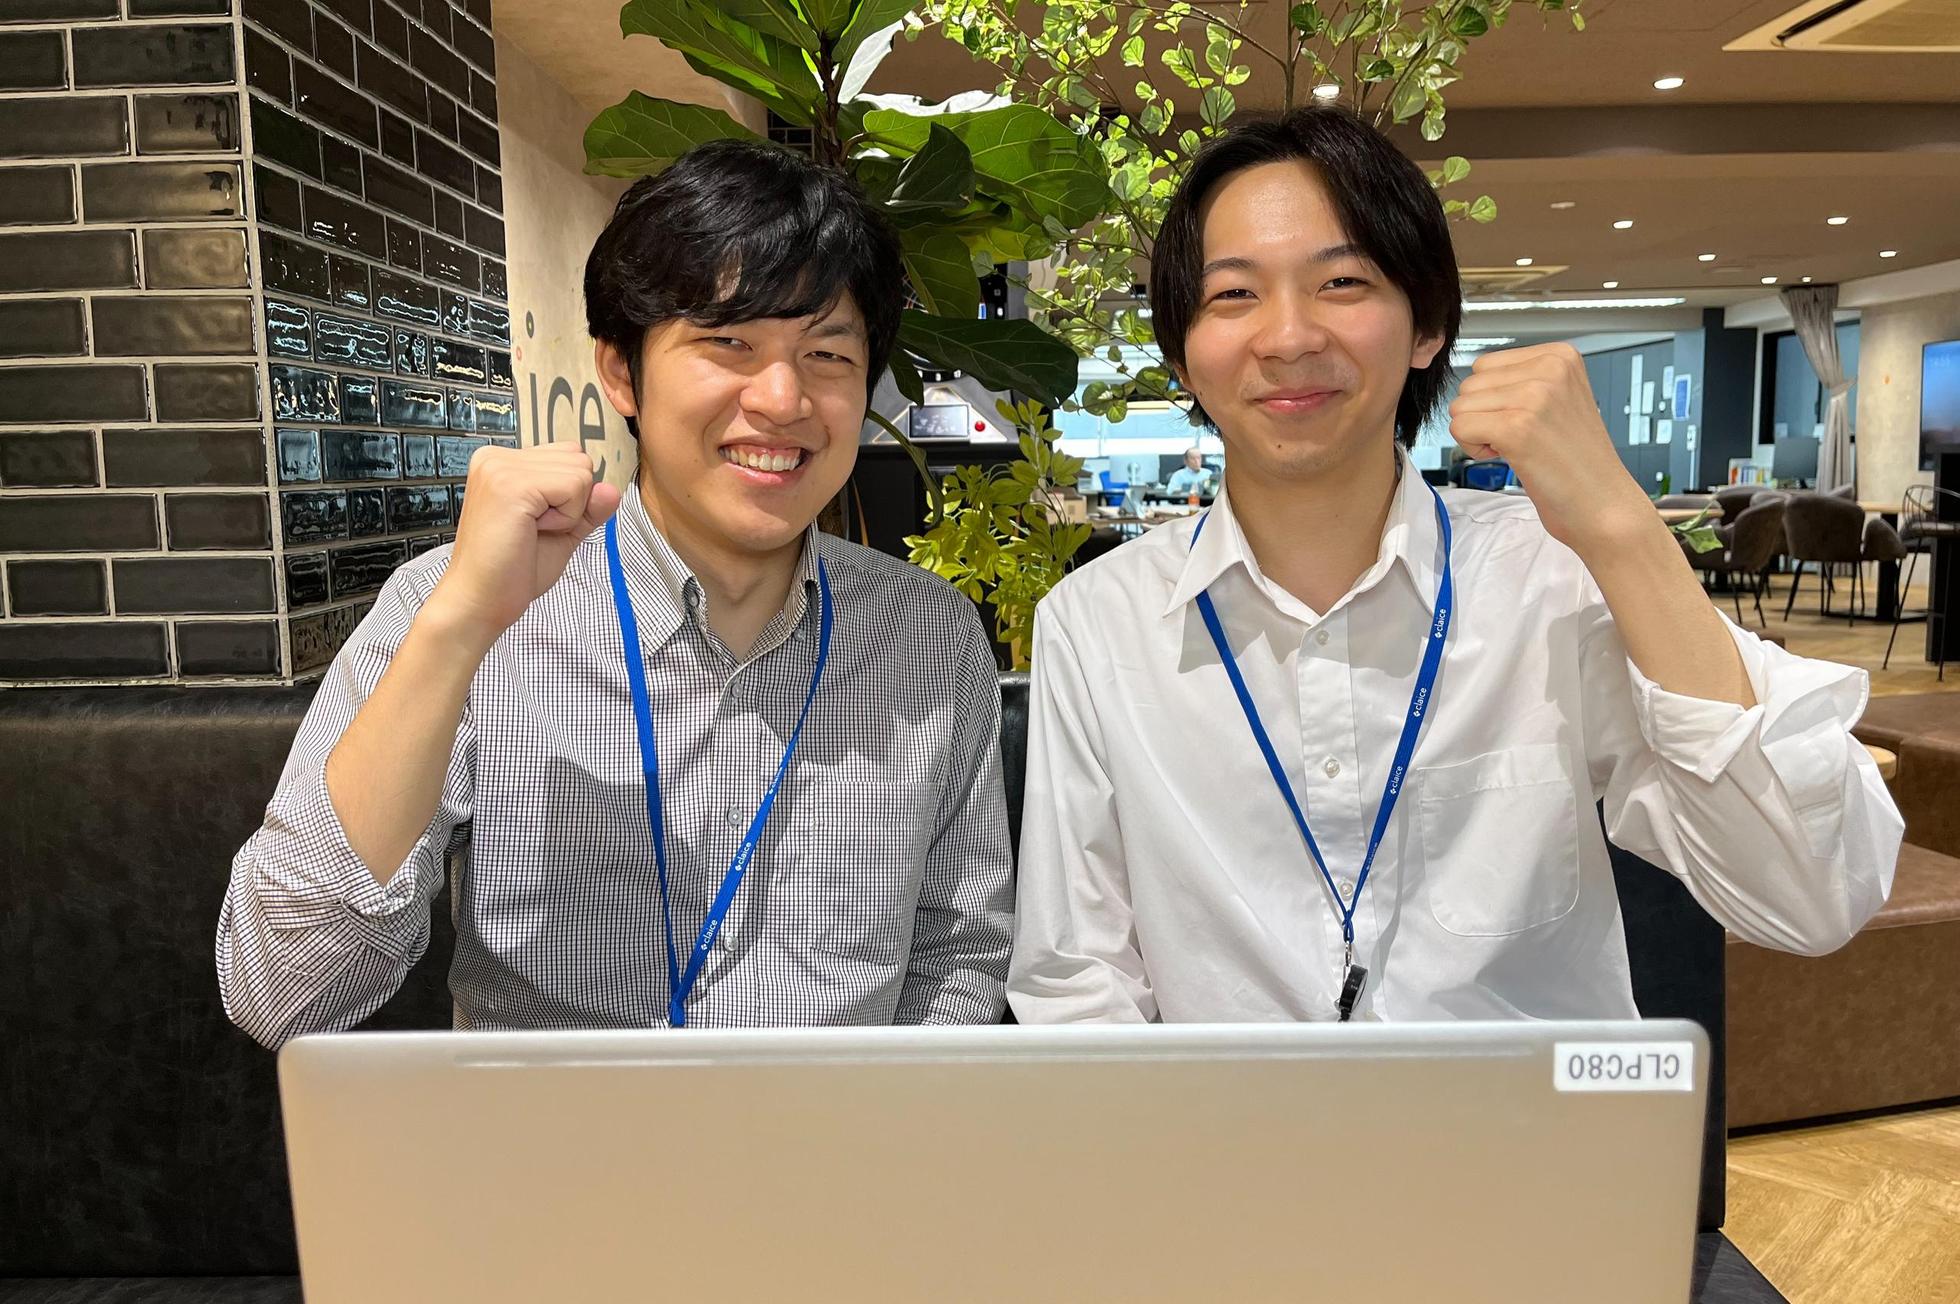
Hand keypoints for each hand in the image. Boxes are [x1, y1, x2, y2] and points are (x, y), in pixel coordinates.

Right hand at [424, 443, 622, 649]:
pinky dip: (566, 518)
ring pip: (580, 473)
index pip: (569, 455)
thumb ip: (588, 508)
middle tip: (533, 530)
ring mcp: (501, 467)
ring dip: (569, 512)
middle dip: (572, 502)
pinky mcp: (511, 485)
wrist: (481, 602)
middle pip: (579, 459)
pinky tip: (532, 532)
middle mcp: (496, 457)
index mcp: (501, 462)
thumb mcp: (562, 532)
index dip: (569, 496)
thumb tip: (612, 489)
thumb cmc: (513, 571)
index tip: (535, 524)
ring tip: (530, 531)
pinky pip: (575, 488)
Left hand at [1447, 343, 1656, 556]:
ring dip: (1479, 433)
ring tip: (1520, 447)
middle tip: (1523, 438)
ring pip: (1460, 406)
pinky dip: (1474, 449)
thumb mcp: (1559, 398)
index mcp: (1560, 355)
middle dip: (1484, 415)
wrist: (1603, 503)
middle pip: (1470, 385)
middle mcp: (1549, 368)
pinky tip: (1510, 456)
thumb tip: (1474, 380)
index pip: (1485, 365)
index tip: (1528, 420)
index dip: (1494, 399)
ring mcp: (1534, 396)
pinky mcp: (1516, 427)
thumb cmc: (1577, 460)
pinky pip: (1459, 427)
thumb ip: (1522, 379)